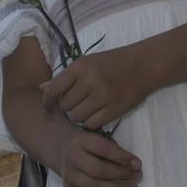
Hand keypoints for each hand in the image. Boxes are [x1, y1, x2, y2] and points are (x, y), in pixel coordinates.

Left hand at [40, 46, 155, 129]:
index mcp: (80, 66)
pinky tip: (96, 113)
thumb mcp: (87, 62)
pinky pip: (91, 124)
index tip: (47, 108)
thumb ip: (65, 77)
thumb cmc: (112, 62)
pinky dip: (90, 122)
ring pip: (76, 117)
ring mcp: (103, 96)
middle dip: (67, 107)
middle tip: (77, 102)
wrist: (144, 65)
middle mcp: (90, 81)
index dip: (47, 101)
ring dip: (78, 115)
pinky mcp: (114, 109)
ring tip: (87, 107)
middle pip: (65, 106)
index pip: (53, 89)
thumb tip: (42, 88)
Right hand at [51, 127, 141, 186]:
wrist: (65, 152)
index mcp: (82, 141)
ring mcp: (69, 175)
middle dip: (121, 175)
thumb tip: (134, 166)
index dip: (121, 157)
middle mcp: (73, 158)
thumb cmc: (90, 146)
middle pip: (98, 170)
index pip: (103, 149)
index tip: (137, 164)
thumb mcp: (100, 140)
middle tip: (137, 177)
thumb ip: (115, 150)